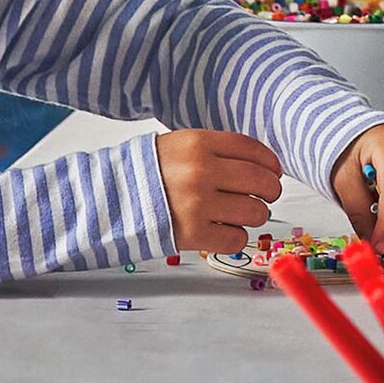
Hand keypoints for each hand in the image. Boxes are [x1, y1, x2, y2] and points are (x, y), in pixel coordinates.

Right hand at [153, 128, 285, 252]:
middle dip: (270, 191)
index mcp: (198, 143)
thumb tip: (261, 166)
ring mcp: (197, 204)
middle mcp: (201, 171)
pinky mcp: (192, 234)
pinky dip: (235, 237)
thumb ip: (216, 151)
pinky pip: (236, 239)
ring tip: (239, 214)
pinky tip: (222, 231)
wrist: (109, 200)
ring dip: (254, 215)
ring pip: (255, 212)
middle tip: (266, 196)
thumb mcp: (179, 146)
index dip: (271, 163)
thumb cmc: (147, 174)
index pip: (253, 150)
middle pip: (261, 181)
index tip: (274, 172)